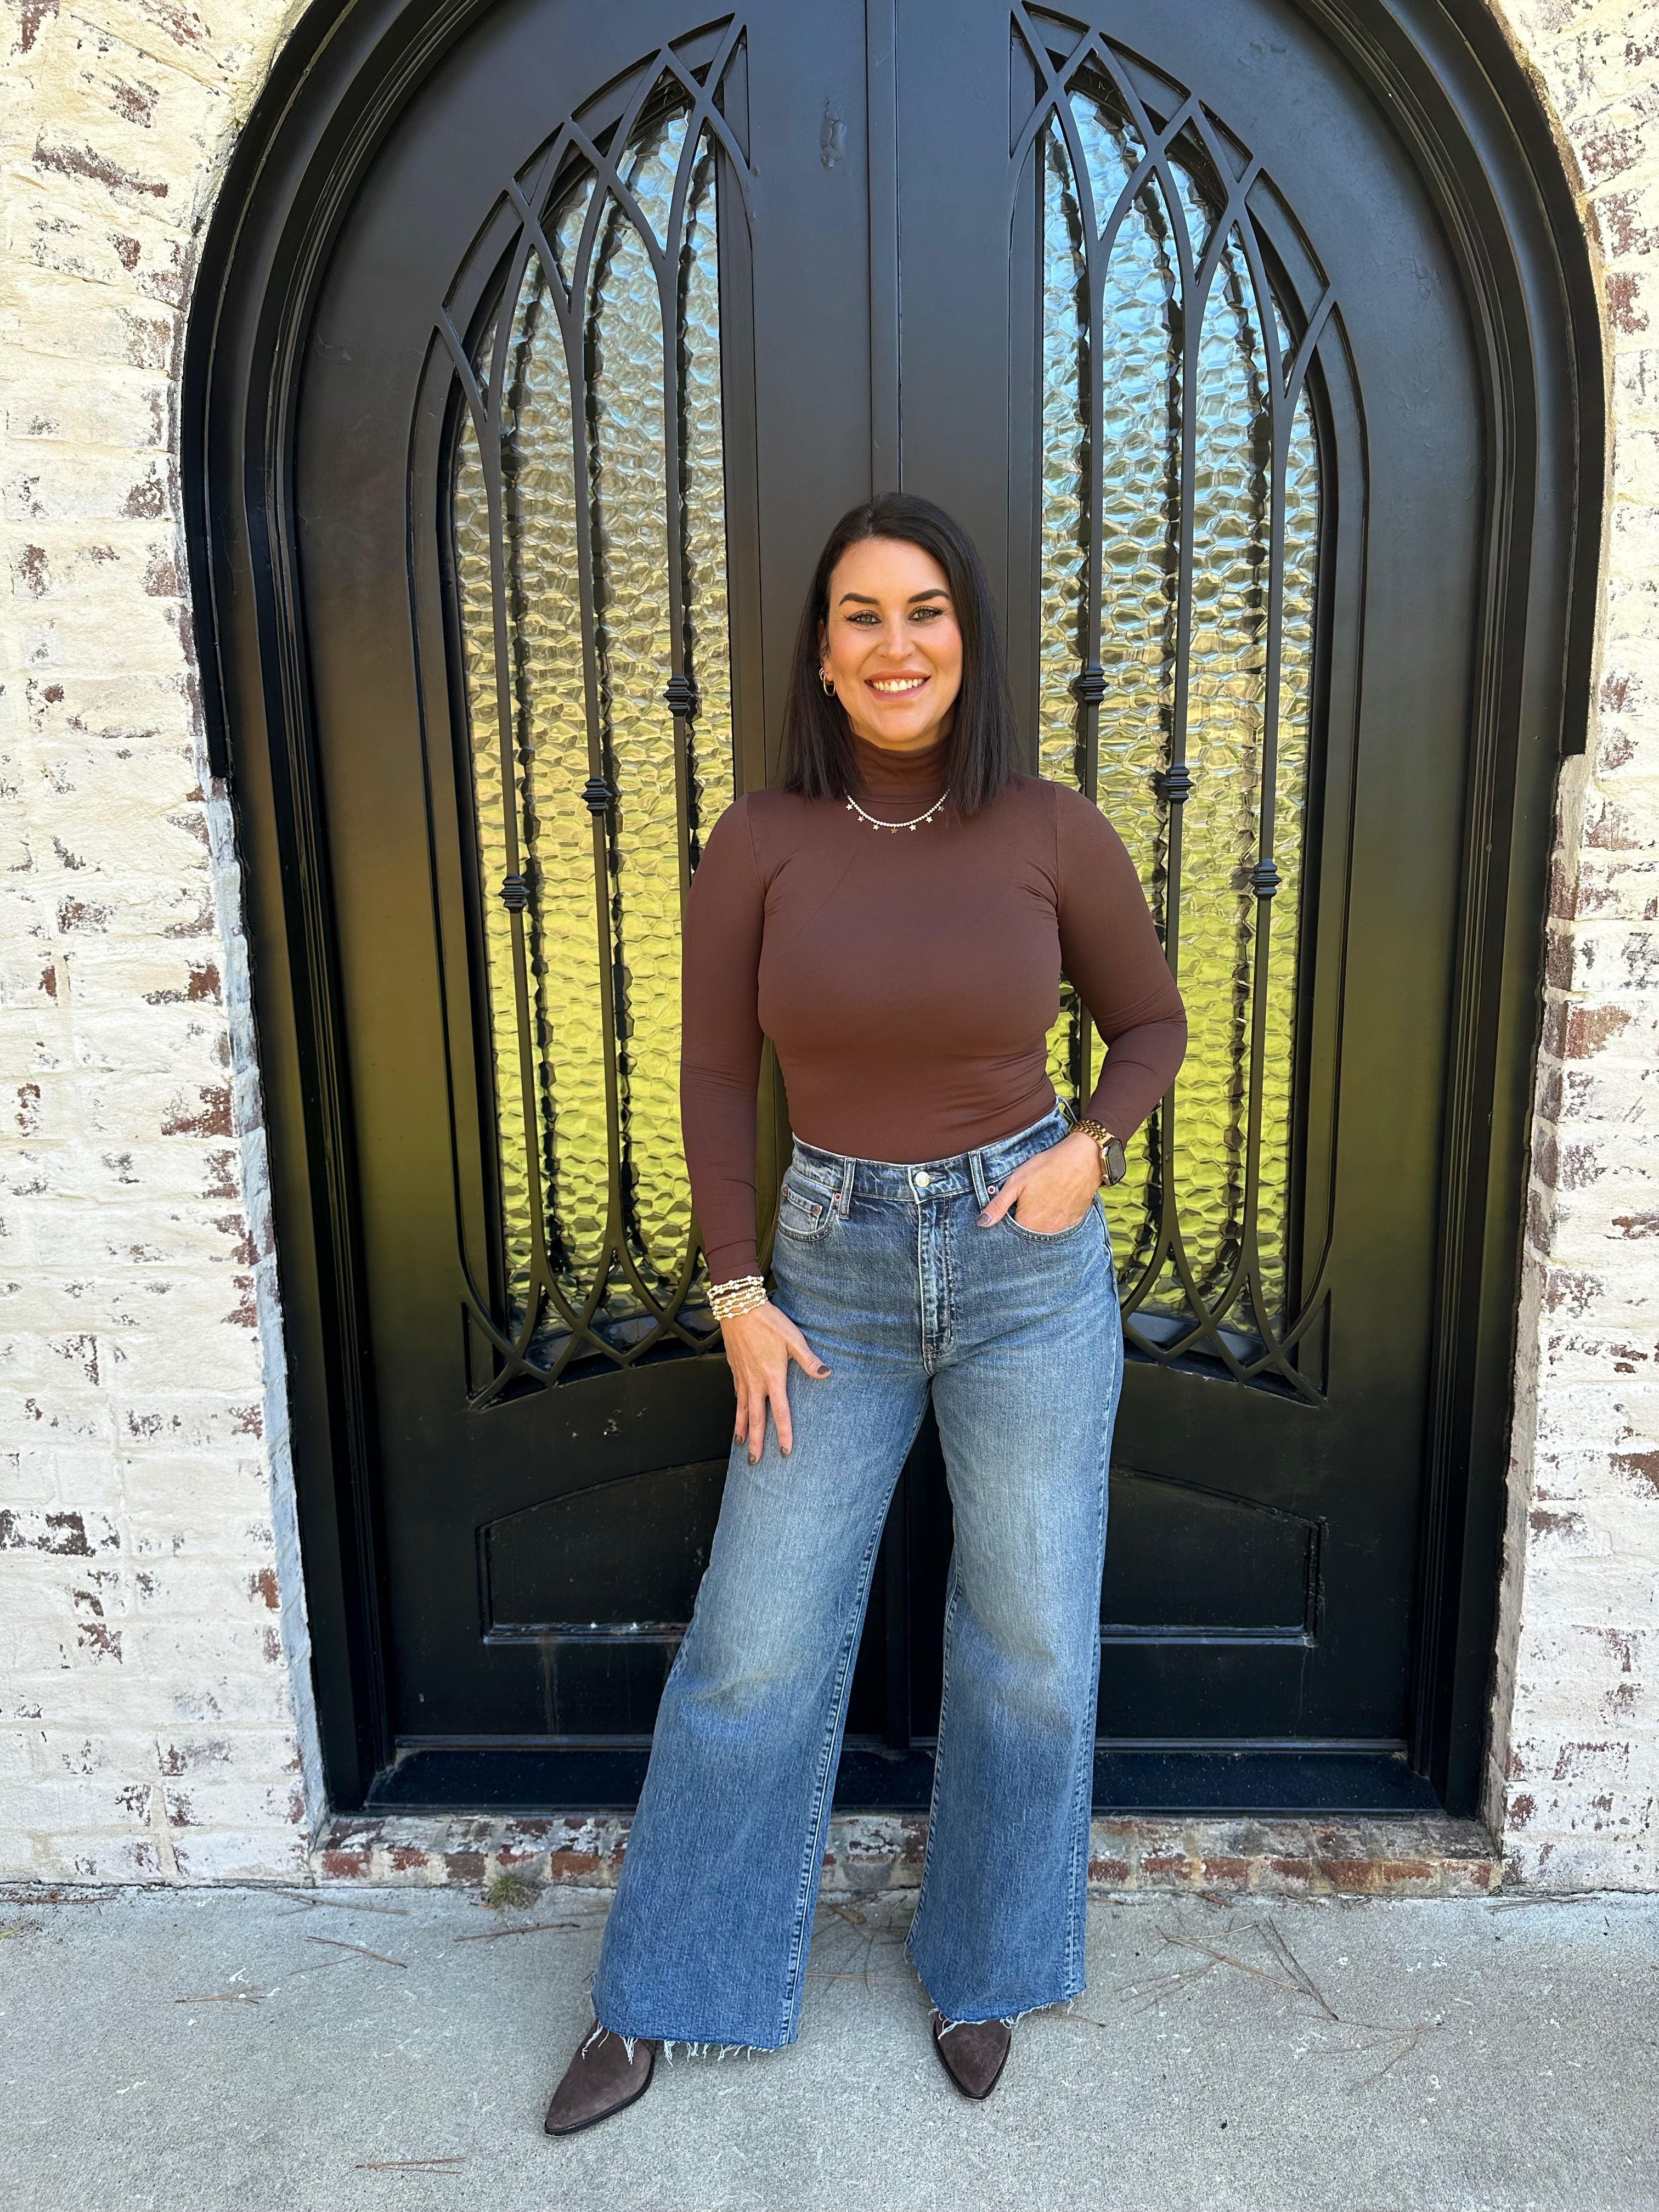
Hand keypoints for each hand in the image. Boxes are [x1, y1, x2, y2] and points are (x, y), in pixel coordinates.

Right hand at [721, 1301, 829, 1462]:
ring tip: (740, 1444)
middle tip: (754, 1461)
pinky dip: (737, 1407)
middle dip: (756, 1442)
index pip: (780, 1413)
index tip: (785, 1452)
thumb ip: (808, 1360)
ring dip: (742, 1429)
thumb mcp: (793, 1338)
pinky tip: (738, 1411)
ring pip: (742, 1409)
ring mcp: (742, 1376)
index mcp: (773, 1377)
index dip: (784, 1434)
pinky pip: (736, 1394)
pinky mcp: (734, 1368)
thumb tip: (826, 1373)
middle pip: (756, 1419)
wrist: (738, 1307)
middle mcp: (755, 1382)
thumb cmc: (768, 1321)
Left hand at [976, 1128, 1101, 1233]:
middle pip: (1027, 1231)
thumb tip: (982, 1223)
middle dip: (1024, 1218)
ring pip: (1043, 1229)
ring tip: (1043, 1197)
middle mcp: (1044, 1231)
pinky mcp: (1074, 1222)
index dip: (1009, 1216)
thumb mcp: (1016, 1182)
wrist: (1083, 1159)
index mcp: (1027, 1223)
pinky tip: (1055, 1201)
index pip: (1010, 1230)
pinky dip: (1054, 1217)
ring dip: (1040, 1219)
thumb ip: (998, 1205)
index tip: (1014, 1204)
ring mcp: (1061, 1228)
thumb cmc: (1047, 1167)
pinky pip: (1059, 1225)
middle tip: (1031, 1197)